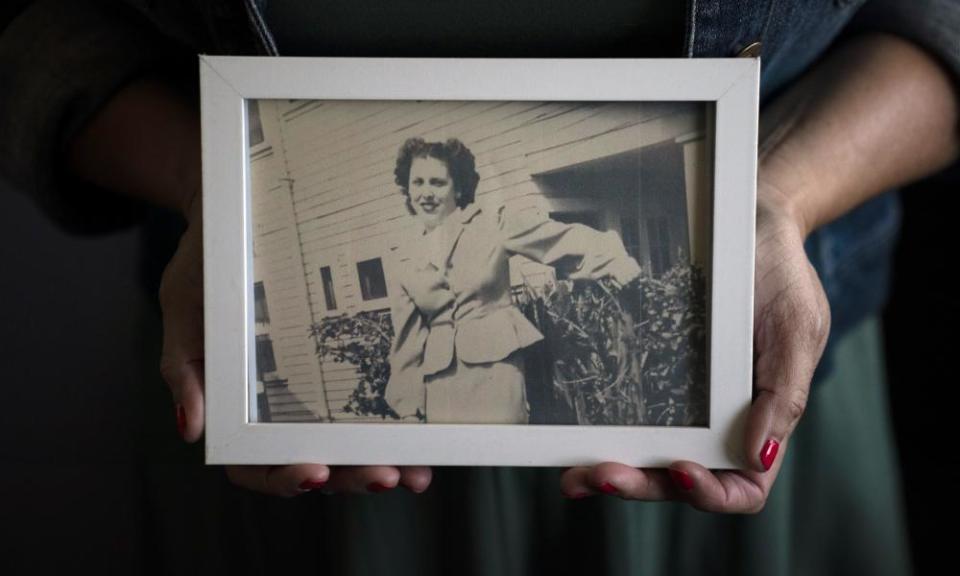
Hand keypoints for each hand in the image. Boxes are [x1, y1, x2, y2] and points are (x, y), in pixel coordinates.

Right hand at [159, 197, 432, 496]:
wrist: (237, 217)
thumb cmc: (205, 267)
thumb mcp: (184, 311)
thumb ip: (185, 371)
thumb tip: (191, 430)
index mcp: (235, 408)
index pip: (253, 464)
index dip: (282, 477)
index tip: (313, 471)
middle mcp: (278, 411)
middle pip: (313, 463)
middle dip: (350, 475)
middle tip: (386, 475)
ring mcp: (313, 394)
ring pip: (346, 446)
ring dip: (381, 463)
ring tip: (416, 473)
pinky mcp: (344, 367)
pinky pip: (370, 407)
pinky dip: (395, 428)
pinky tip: (421, 440)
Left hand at [559, 184, 829, 511]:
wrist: (745, 221)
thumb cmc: (783, 275)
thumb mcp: (798, 328)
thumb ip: (784, 394)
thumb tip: (759, 457)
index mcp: (761, 420)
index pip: (742, 486)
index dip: (712, 493)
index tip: (682, 468)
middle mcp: (716, 421)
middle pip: (679, 479)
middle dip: (641, 485)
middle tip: (603, 474)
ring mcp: (679, 401)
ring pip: (645, 455)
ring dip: (610, 470)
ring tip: (574, 474)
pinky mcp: (648, 372)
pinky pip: (623, 411)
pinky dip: (596, 432)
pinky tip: (567, 438)